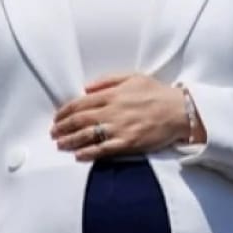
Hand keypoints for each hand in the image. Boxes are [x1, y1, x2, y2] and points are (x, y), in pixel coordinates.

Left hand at [52, 74, 189, 160]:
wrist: (179, 110)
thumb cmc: (157, 93)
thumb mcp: (132, 77)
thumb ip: (107, 81)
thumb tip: (86, 88)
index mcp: (112, 94)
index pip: (80, 103)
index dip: (64, 112)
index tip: (57, 118)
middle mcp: (112, 111)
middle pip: (79, 120)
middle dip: (62, 128)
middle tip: (53, 133)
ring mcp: (119, 128)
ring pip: (87, 136)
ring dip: (70, 141)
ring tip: (60, 145)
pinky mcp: (127, 143)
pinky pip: (103, 150)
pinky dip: (88, 153)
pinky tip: (78, 156)